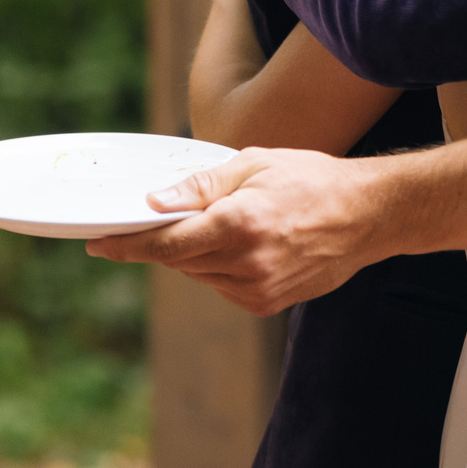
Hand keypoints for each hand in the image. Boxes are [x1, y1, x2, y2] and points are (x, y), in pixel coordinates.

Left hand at [84, 145, 387, 315]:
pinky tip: (249, 242)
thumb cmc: (312, 179)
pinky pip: (222, 285)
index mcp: (240, 223)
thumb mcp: (254, 164)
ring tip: (230, 221)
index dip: (127, 244)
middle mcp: (247, 263)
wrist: (369, 216)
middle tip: (166, 215)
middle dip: (166, 239)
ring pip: (199, 273)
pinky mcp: (267, 303)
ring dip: (197, 251)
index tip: (97, 242)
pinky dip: (221, 265)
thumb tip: (152, 204)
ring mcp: (258, 288)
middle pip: (179, 260)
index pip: (167, 243)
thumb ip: (199, 187)